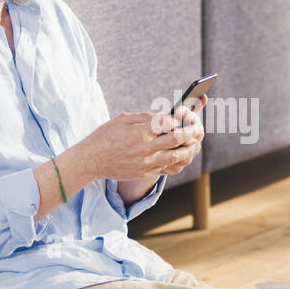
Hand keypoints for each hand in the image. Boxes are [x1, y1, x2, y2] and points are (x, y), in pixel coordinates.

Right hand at [79, 96, 204, 181]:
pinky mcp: (144, 172)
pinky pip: (166, 167)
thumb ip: (145, 117)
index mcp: (139, 131)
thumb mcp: (123, 119)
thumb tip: (164, 116)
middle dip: (190, 133)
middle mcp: (144, 148)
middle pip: (176, 139)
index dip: (178, 120)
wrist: (91, 160)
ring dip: (188, 150)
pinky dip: (177, 161)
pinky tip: (182, 156)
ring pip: (175, 156)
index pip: (167, 123)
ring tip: (195, 145)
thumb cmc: (106, 136)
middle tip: (197, 129)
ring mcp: (145, 162)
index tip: (182, 118)